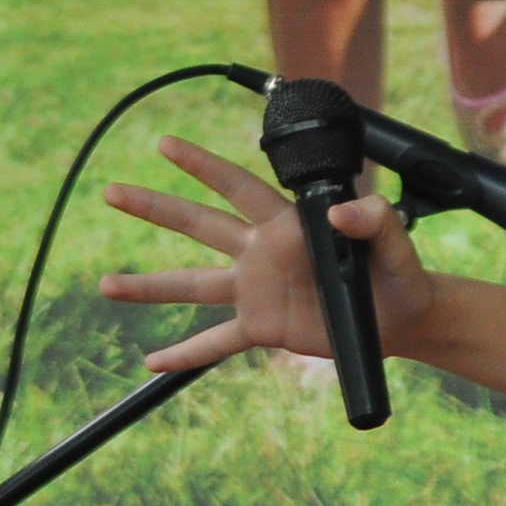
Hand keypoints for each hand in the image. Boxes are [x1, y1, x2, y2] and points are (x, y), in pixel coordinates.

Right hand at [99, 136, 439, 372]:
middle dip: (155, 207)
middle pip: (198, 226)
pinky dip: (185, 353)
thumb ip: (374, 219)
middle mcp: (261, 253)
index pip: (237, 187)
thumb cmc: (396, 273)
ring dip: (149, 286)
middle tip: (110, 191)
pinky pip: (216, 342)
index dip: (203, 165)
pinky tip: (151, 362)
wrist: (401, 318)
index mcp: (287, 226)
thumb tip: (342, 210)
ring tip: (105, 286)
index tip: (165, 144)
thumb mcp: (393, 242)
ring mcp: (256, 290)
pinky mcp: (262, 326)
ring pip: (192, 284)